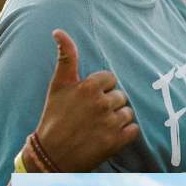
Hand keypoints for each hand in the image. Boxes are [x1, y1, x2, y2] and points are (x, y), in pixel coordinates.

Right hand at [34, 30, 139, 170]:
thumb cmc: (54, 117)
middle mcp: (102, 104)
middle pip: (120, 96)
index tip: (88, 99)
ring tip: (99, 126)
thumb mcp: (58, 85)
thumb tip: (59, 31)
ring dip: (118, 118)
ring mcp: (111, 123)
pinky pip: (134, 129)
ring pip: (128, 112)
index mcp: (88, 88)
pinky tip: (109, 135)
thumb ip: (65, 57)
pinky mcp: (117, 141)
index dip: (101, 89)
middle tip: (91, 115)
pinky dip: (126, 132)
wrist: (51, 154)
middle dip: (109, 103)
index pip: (110, 79)